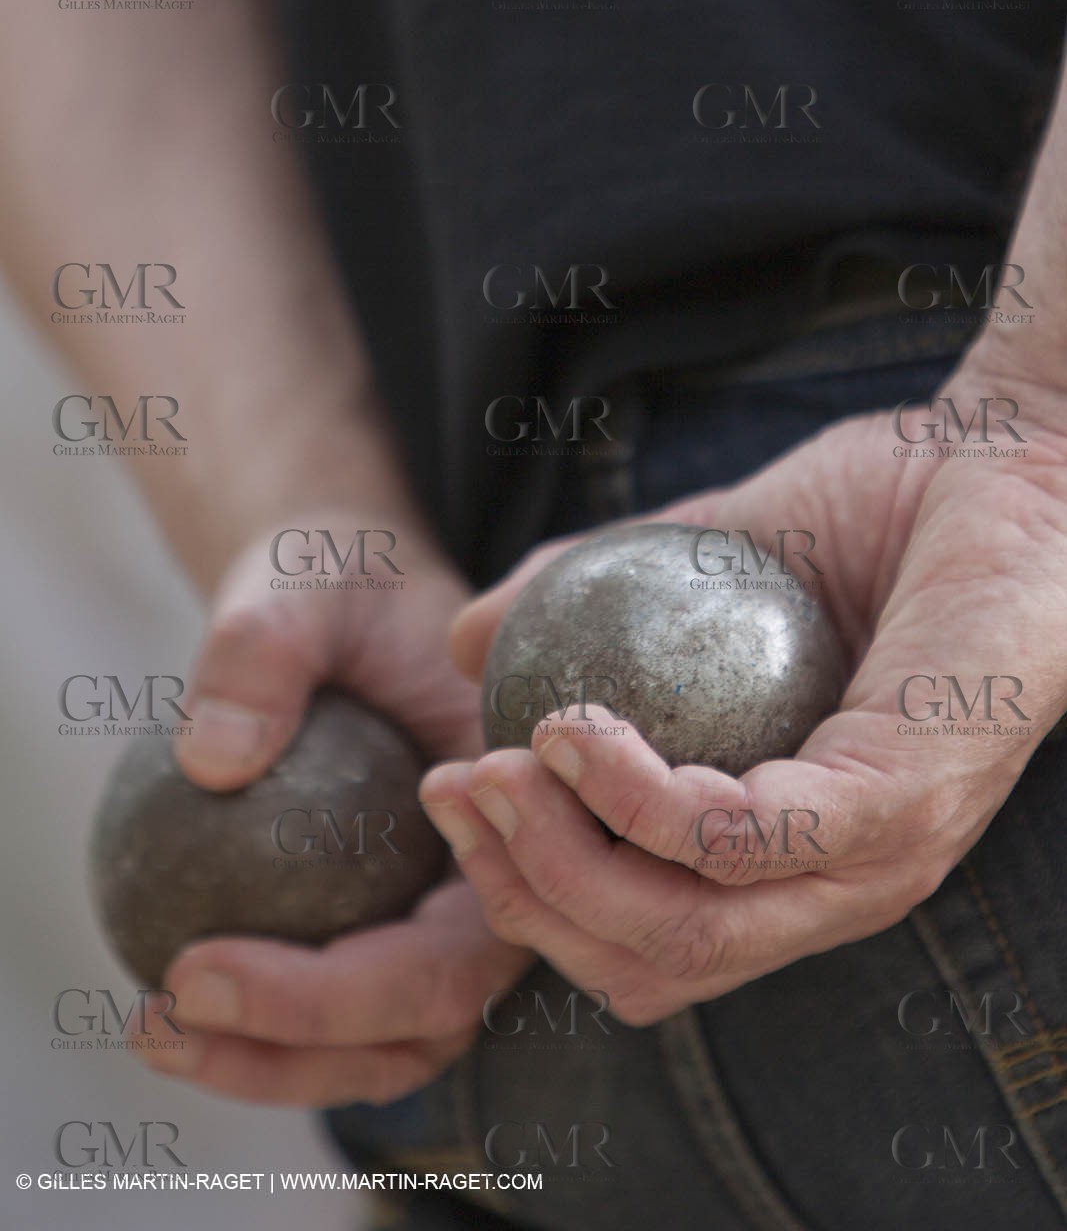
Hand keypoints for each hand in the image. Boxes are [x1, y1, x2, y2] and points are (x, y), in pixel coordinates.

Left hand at [134, 506, 530, 1104]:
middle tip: (170, 1005)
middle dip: (300, 1047)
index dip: (334, 991)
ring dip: (280, 1064)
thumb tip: (213, 763)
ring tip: (155, 1028)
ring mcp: (457, 912)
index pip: (452, 951)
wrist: (360, 593)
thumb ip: (265, 650)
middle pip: (427, 1022)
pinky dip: (269, 1030)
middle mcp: (509, 882)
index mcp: (526, 815)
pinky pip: (350, 1007)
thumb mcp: (308, 585)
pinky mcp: (404, 921)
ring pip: (393, 1040)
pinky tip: (169, 1003)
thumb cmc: (352, 582)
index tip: (201, 964)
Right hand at [422, 364, 1066, 1025]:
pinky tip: (573, 725)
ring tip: (497, 762)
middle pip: (645, 964)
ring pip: (682, 932)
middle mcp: (837, 883)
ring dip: (560, 863)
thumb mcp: (703, 561)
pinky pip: (739, 844)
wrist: (1017, 452)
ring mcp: (877, 857)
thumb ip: (591, 597)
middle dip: (522, 897)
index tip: (457, 793)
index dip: (528, 892)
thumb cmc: (881, 511)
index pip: (641, 940)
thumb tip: (462, 646)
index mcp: (796, 851)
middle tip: (455, 789)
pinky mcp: (903, 805)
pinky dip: (633, 801)